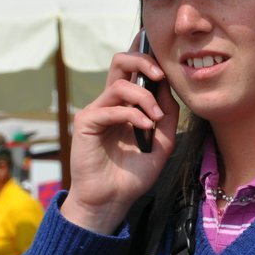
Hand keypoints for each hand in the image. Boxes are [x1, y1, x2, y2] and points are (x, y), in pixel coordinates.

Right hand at [60, 36, 177, 232]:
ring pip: (120, 84)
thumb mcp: (161, 143)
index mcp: (127, 105)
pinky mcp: (86, 122)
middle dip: (143, 60)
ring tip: (155, 118)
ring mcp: (97, 111)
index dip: (145, 53)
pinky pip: (112, 108)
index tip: (165, 53)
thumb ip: (166, 115)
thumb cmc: (133, 174)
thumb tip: (168, 86)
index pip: (134, 70)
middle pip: (120, 62)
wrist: (112, 201)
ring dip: (144, 97)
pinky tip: (145, 127)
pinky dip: (133, 115)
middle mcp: (111, 103)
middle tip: (161, 74)